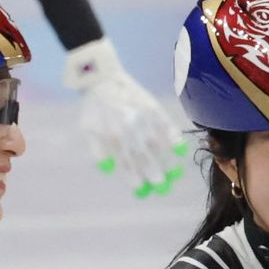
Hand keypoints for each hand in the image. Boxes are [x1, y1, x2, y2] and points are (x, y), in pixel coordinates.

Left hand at [63, 39, 186, 196]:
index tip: (142, 190)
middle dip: (153, 173)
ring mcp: (142, 117)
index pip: (126, 162)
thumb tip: (110, 170)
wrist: (102, 78)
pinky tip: (180, 149)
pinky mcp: (152, 106)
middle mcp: (128, 128)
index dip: (135, 177)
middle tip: (161, 186)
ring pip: (157, 143)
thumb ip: (98, 152)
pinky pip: (166, 124)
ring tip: (174, 174)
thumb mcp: (88, 130)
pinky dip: (174, 137)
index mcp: (112, 136)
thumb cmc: (94, 108)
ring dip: (167, 160)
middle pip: (143, 156)